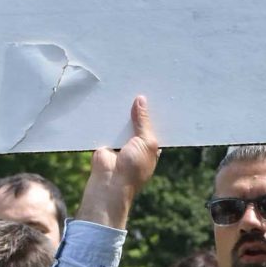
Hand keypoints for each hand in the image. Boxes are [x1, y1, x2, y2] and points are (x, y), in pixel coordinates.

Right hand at [79, 95, 161, 228]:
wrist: (109, 182)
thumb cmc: (134, 168)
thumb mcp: (147, 142)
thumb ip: (144, 121)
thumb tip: (141, 99)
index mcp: (151, 146)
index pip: (156, 126)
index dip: (158, 112)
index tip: (159, 94)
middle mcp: (137, 143)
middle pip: (138, 120)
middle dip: (140, 107)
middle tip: (142, 84)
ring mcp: (121, 141)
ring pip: (123, 120)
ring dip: (123, 109)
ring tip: (126, 86)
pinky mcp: (106, 138)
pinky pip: (108, 123)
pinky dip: (108, 114)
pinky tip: (110, 97)